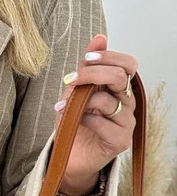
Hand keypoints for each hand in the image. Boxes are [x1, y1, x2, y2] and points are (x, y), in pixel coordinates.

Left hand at [53, 34, 137, 193]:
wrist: (69, 158)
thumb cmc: (74, 124)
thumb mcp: (75, 91)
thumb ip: (87, 66)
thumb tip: (100, 37)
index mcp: (119, 88)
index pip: (128, 64)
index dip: (109, 58)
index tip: (86, 60)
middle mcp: (127, 103)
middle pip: (120, 77)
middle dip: (93, 74)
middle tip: (72, 80)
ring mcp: (126, 123)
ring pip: (109, 101)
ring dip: (83, 101)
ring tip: (66, 108)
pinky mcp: (121, 141)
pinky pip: (103, 123)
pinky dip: (85, 120)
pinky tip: (75, 123)